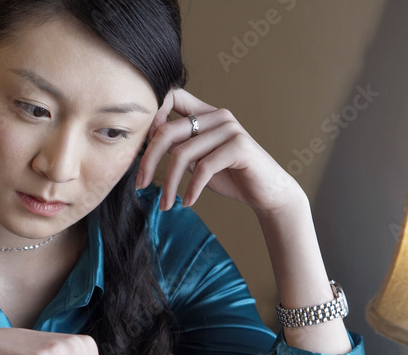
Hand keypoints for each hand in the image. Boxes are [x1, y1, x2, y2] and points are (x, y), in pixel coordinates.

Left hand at [137, 88, 304, 216]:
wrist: (266, 193)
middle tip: (140, 185)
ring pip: (182, 153)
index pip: (172, 96)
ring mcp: (229, 129)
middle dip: (149, 161)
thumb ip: (177, 149)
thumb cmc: (230, 176)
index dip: (151, 116)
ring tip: (165, 204)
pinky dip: (191, 188)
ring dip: (169, 184)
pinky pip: (203, 167)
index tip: (140, 148)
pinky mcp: (239, 146)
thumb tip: (146, 146)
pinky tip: (187, 202)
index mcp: (205, 113)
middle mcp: (217, 115)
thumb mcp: (197, 161)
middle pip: (168, 131)